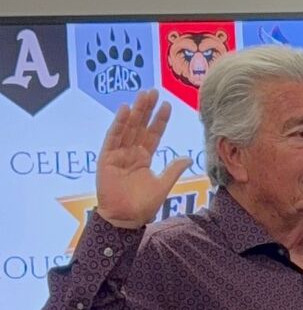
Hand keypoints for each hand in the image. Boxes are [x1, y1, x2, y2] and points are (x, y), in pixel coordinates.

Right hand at [96, 90, 191, 227]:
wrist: (125, 218)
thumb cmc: (142, 206)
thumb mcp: (162, 186)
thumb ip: (173, 170)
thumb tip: (189, 158)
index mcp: (144, 158)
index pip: (154, 134)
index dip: (160, 120)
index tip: (167, 105)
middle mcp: (131, 152)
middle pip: (140, 126)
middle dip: (147, 109)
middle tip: (154, 91)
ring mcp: (118, 153)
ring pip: (128, 128)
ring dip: (135, 111)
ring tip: (143, 95)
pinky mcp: (106, 157)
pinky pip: (113, 137)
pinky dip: (119, 124)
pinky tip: (125, 110)